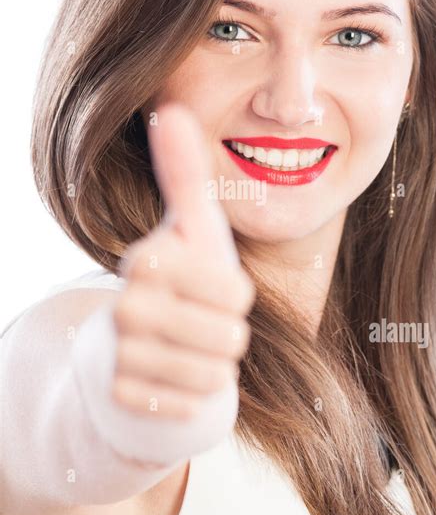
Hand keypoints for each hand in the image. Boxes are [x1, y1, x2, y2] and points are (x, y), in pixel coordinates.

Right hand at [111, 103, 254, 419]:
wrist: (137, 350)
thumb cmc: (178, 284)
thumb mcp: (190, 231)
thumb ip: (185, 174)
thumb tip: (171, 107)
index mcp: (147, 260)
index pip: (235, 292)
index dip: (236, 297)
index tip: (213, 288)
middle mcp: (126, 306)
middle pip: (229, 337)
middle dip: (229, 335)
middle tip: (202, 325)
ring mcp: (120, 356)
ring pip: (212, 375)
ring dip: (213, 366)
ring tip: (190, 350)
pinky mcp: (123, 399)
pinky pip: (193, 407)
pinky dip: (195, 397)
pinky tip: (174, 381)